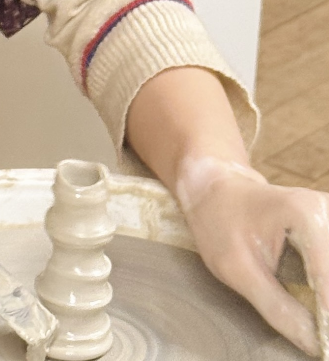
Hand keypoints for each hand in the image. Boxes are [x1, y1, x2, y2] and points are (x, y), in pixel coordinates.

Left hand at [176, 156, 328, 356]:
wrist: (213, 186)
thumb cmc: (218, 220)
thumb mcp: (236, 268)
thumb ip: (277, 308)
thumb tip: (317, 346)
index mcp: (306, 216)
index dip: (327, 320)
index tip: (322, 346)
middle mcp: (327, 212)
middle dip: (326, 309)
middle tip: (317, 336)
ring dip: (323, 298)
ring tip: (315, 320)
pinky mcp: (328, 231)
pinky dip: (323, 288)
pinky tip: (315, 305)